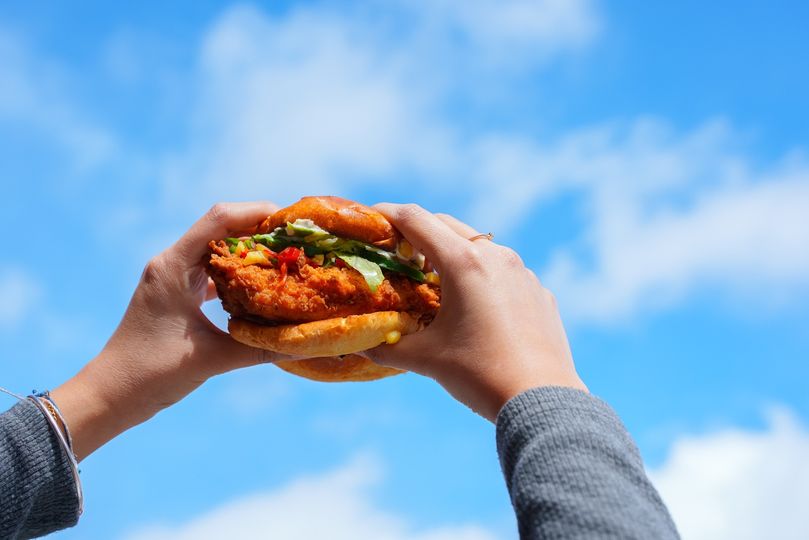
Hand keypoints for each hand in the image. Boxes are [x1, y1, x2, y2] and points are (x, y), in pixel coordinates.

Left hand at [51, 202, 279, 459]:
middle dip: (260, 232)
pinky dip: (237, 276)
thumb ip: (260, 349)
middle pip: (221, 229)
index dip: (256, 212)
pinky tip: (261, 289)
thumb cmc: (151, 373)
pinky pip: (212, 274)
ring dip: (250, 254)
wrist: (110, 395)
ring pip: (217, 252)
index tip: (290, 222)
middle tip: (297, 244)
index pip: (219, 219)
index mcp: (173, 266)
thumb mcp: (212, 359)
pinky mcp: (176, 295)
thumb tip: (307, 344)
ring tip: (285, 262)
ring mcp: (173, 279)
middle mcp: (172, 264)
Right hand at [365, 204, 586, 421]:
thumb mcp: (426, 359)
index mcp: (463, 262)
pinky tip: (475, 308)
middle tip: (397, 254)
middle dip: (417, 233)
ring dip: (451, 254)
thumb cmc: (479, 375)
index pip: (416, 220)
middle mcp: (496, 256)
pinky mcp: (539, 292)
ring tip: (436, 283)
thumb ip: (388, 347)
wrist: (542, 401)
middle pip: (446, 225)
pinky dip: (481, 277)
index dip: (387, 214)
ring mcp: (522, 272)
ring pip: (478, 247)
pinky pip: (504, 272)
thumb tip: (362, 344)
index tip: (370, 217)